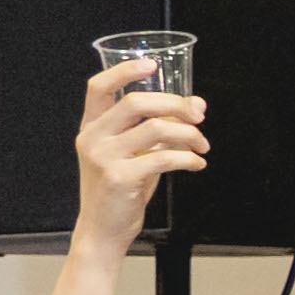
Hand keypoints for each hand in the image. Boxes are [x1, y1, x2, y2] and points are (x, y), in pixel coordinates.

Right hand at [66, 56, 204, 261]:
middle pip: (137, 102)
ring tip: (203, 146)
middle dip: (176, 105)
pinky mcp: (119, 177)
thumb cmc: (122, 189)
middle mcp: (92, 137)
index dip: (124, 71)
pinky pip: (164, 157)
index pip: (98, 87)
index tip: (153, 64)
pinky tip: (197, 163)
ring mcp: (103, 157)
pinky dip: (189, 158)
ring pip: (157, 128)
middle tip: (199, 117)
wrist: (104, 230)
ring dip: (190, 135)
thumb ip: (162, 127)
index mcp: (92, 127)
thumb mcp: (138, 153)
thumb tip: (197, 104)